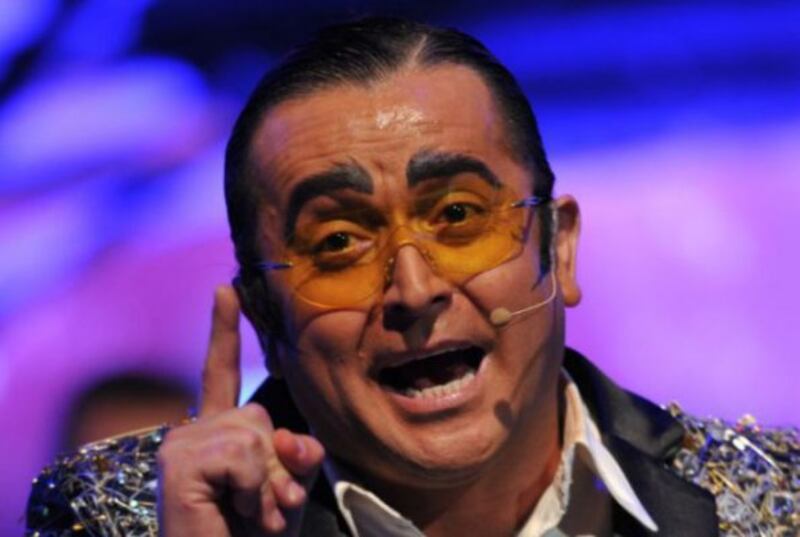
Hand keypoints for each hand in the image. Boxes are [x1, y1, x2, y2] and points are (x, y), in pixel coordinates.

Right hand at [157, 286, 324, 535]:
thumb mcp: (286, 491)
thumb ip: (295, 455)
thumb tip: (290, 437)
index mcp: (214, 435)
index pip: (220, 372)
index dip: (224, 330)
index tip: (225, 288)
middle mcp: (190, 432)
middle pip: (259, 415)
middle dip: (277, 465)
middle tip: (263, 508)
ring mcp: (180, 445)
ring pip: (254, 433)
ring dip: (267, 484)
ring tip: (248, 515)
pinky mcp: (179, 463)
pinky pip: (244, 454)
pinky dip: (255, 489)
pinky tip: (233, 512)